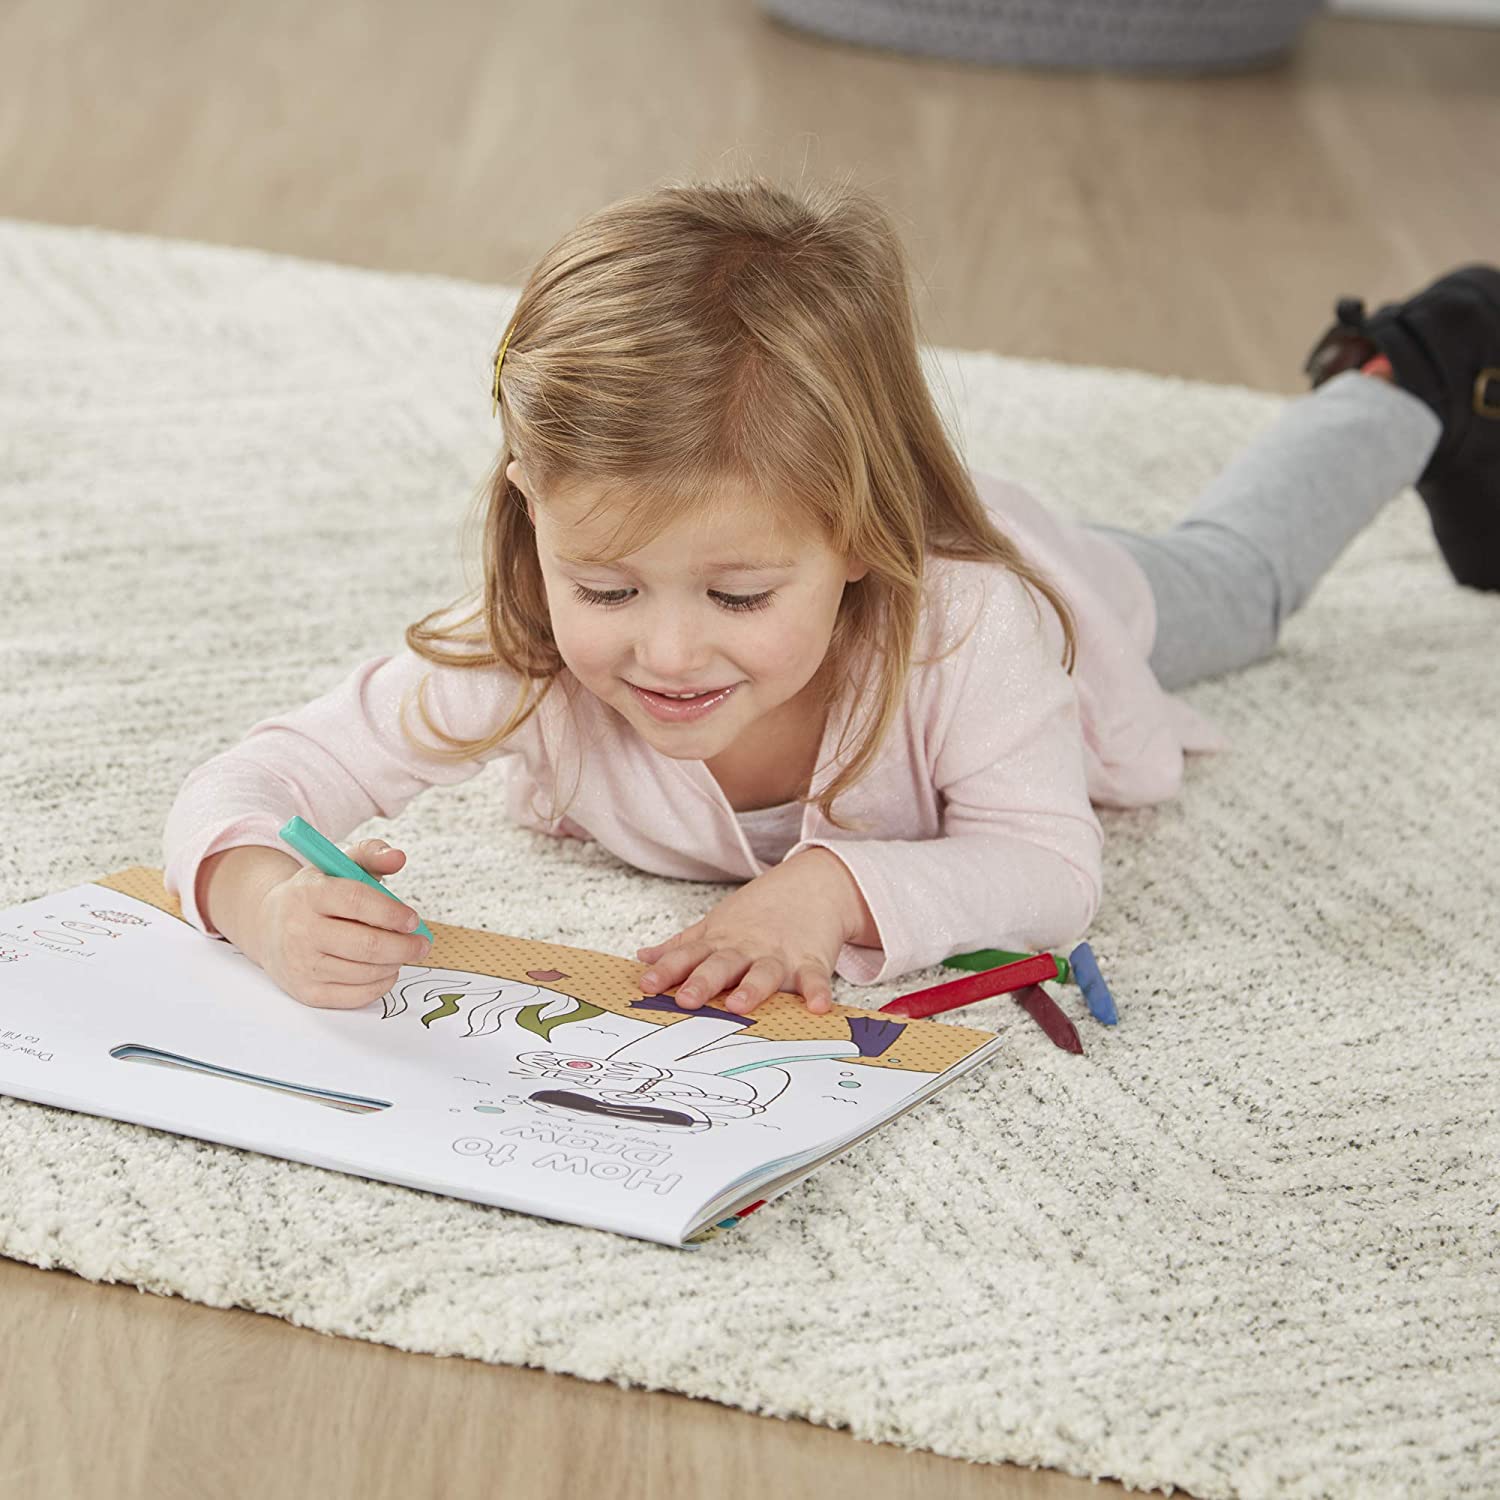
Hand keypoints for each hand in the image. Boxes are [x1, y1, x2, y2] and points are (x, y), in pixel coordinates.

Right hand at [254, 838, 431, 1008]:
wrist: (268, 925)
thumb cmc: (315, 895)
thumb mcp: (337, 865)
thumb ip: (371, 854)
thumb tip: (398, 857)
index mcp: (309, 893)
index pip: (358, 902)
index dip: (392, 912)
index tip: (413, 919)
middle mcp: (300, 930)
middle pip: (366, 945)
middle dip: (404, 946)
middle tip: (421, 944)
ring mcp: (301, 964)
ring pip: (365, 972)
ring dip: (394, 964)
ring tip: (403, 954)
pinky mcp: (306, 992)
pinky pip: (355, 996)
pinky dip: (380, 985)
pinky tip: (386, 970)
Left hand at [635, 849, 860, 1016]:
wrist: (812, 884)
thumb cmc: (759, 913)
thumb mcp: (716, 925)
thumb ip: (682, 946)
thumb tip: (644, 958)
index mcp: (720, 942)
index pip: (688, 956)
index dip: (667, 970)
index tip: (646, 985)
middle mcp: (746, 948)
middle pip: (721, 965)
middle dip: (703, 981)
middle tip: (686, 999)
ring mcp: (779, 954)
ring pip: (763, 972)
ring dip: (752, 988)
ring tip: (739, 1004)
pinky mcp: (811, 960)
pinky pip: (814, 978)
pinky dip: (817, 991)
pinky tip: (818, 1007)